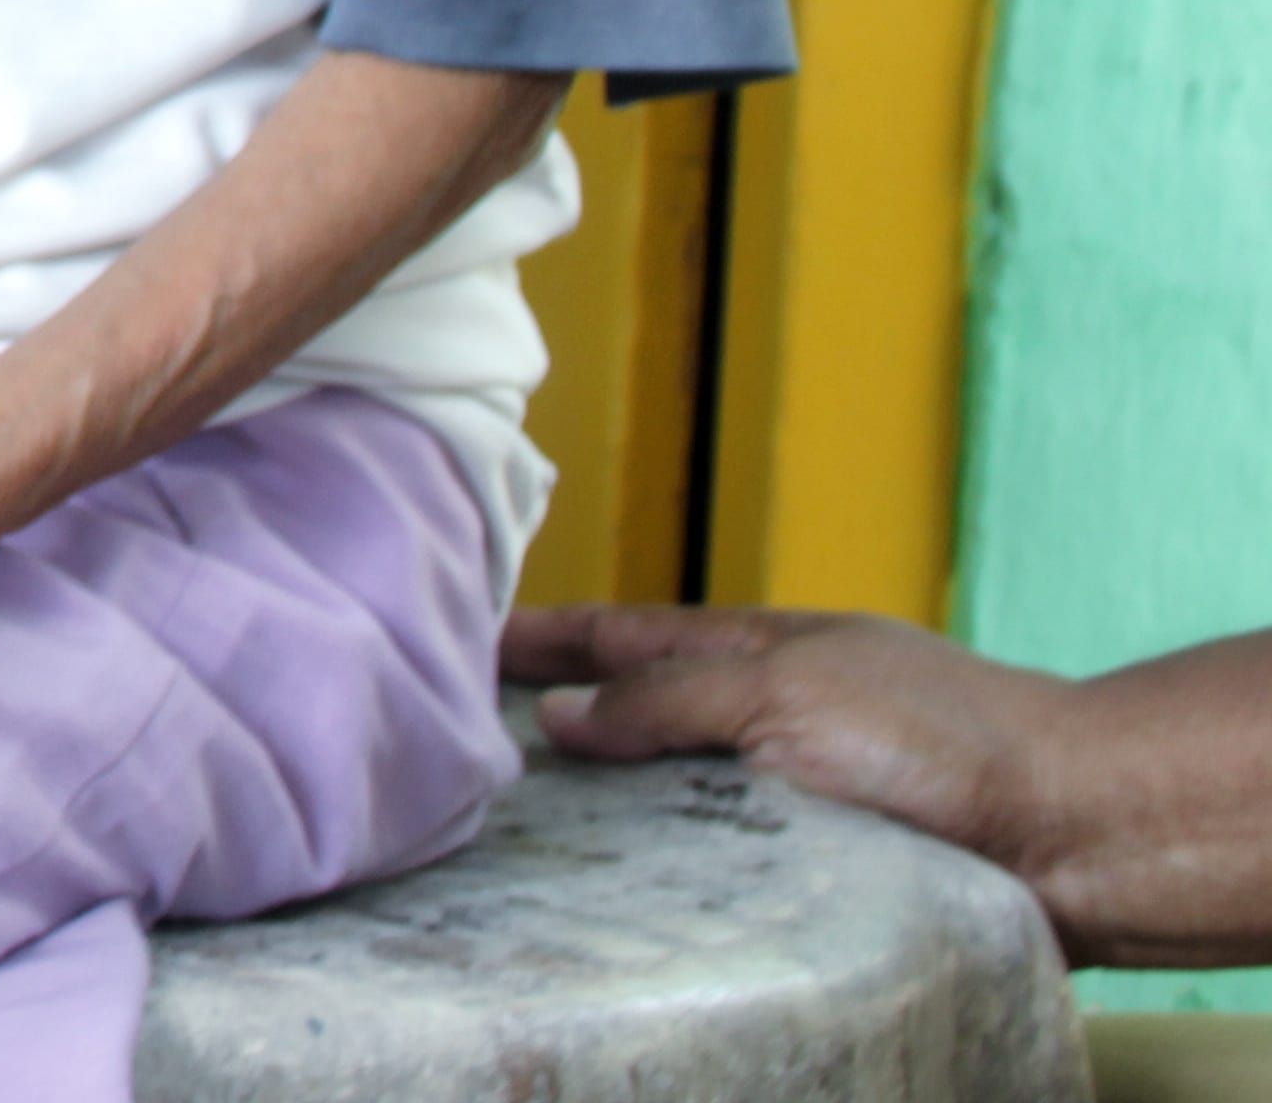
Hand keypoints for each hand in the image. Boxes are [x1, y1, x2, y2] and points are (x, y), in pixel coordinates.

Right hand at [504, 603, 1072, 876]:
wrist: (1069, 830)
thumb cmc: (944, 738)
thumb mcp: (787, 689)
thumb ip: (672, 698)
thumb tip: (564, 714)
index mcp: (761, 646)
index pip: (625, 633)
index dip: (546, 634)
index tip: (463, 634)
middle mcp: (772, 715)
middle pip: (639, 716)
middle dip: (555, 721)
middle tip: (462, 739)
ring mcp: (797, 790)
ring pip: (672, 796)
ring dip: (603, 808)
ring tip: (516, 830)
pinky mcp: (823, 865)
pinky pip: (719, 865)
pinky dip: (663, 872)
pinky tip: (621, 898)